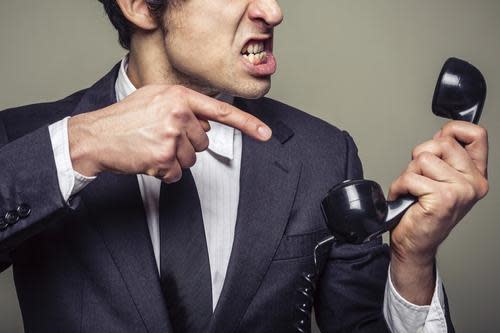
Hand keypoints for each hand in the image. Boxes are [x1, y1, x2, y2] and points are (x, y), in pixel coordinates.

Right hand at [68, 85, 271, 181]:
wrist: (96, 136)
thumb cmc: (125, 118)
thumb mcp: (155, 98)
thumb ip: (184, 106)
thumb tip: (206, 125)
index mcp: (179, 97)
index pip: (221, 111)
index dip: (247, 124)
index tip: (266, 134)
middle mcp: (179, 114)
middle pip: (204, 142)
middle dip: (187, 144)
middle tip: (161, 138)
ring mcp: (172, 136)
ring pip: (192, 159)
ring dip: (175, 159)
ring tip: (152, 147)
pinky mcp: (164, 158)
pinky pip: (178, 173)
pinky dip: (165, 172)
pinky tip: (148, 160)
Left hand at [387, 121, 488, 303]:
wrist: (415, 245)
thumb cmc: (422, 213)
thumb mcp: (438, 179)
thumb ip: (444, 157)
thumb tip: (440, 135)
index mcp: (475, 175)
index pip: (476, 135)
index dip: (452, 130)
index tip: (438, 140)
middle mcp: (473, 183)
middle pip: (441, 143)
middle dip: (420, 157)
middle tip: (419, 179)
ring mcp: (460, 191)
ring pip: (422, 158)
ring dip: (408, 174)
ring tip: (412, 191)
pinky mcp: (443, 199)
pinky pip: (410, 177)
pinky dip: (399, 187)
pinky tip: (404, 199)